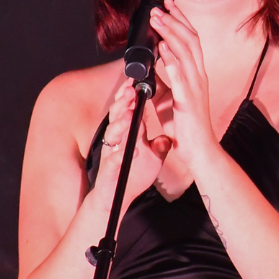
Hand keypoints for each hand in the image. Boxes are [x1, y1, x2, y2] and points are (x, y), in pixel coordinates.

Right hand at [94, 76, 171, 201]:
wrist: (119, 196)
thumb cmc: (134, 174)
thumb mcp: (153, 157)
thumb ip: (160, 145)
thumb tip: (168, 135)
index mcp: (128, 133)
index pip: (130, 110)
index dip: (133, 97)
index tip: (140, 82)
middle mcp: (118, 139)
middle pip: (118, 116)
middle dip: (123, 103)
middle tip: (130, 90)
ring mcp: (112, 153)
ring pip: (112, 134)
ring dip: (119, 124)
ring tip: (128, 115)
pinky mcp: (109, 169)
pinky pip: (112, 161)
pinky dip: (118, 156)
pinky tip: (127, 152)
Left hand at [148, 0, 220, 172]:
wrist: (200, 150)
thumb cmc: (187, 126)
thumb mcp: (170, 99)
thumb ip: (163, 80)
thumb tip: (152, 64)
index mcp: (197, 75)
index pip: (191, 40)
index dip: (180, 21)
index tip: (169, 6)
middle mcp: (199, 77)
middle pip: (190, 40)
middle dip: (174, 20)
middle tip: (160, 5)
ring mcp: (195, 87)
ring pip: (185, 52)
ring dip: (169, 33)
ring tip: (157, 19)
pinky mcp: (188, 100)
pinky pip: (180, 76)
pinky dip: (171, 59)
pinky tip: (162, 48)